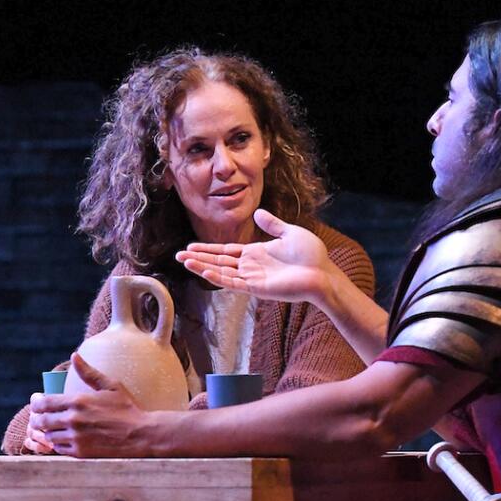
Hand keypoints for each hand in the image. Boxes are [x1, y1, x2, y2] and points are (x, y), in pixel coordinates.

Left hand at [28, 355, 150, 457]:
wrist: (141, 435)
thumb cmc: (127, 408)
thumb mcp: (110, 386)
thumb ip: (89, 372)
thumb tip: (74, 356)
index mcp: (78, 401)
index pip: (44, 403)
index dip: (36, 403)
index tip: (37, 403)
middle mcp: (73, 420)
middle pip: (42, 420)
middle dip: (37, 419)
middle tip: (40, 418)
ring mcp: (76, 438)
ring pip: (49, 436)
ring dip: (49, 432)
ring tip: (54, 429)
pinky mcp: (81, 453)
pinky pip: (60, 449)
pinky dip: (59, 444)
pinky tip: (65, 439)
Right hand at [176, 207, 338, 306]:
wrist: (323, 273)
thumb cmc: (311, 255)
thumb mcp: (289, 233)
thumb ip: (272, 224)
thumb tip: (258, 213)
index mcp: (256, 253)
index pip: (226, 251)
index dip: (208, 249)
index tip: (190, 246)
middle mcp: (251, 267)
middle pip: (218, 261)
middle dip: (198, 258)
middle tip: (178, 255)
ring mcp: (252, 278)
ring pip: (221, 272)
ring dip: (201, 267)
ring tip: (184, 261)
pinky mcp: (257, 288)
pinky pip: (232, 282)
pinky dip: (217, 277)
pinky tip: (203, 271)